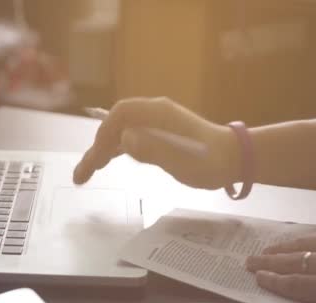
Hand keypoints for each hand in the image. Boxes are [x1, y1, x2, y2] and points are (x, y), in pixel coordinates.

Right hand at [73, 97, 240, 188]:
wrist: (234, 160)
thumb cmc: (210, 161)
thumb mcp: (182, 159)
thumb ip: (153, 148)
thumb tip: (124, 140)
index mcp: (158, 113)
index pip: (120, 115)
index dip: (104, 134)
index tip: (97, 158)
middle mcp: (153, 114)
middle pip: (115, 125)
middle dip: (96, 149)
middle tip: (80, 176)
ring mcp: (155, 124)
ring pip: (119, 135)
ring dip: (101, 153)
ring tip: (84, 175)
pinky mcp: (158, 136)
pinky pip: (129, 140)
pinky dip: (115, 152)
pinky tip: (105, 163)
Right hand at [246, 229, 315, 302]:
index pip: (292, 284)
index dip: (273, 281)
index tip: (258, 277)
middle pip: (292, 262)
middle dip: (268, 262)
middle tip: (250, 260)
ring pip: (305, 243)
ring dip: (284, 247)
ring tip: (269, 249)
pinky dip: (308, 237)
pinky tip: (304, 238)